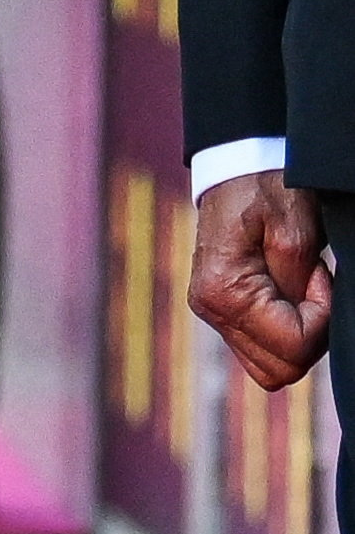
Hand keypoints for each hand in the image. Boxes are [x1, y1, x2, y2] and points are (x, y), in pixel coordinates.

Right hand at [190, 171, 332, 394]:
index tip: (318, 274)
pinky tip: (287, 289)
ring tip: (299, 284)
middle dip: (311, 333)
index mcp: (224, 292)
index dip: (321, 318)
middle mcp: (211, 309)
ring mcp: (214, 312)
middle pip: (281, 369)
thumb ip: (301, 287)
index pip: (293, 347)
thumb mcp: (295, 231)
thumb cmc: (266, 188)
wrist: (236, 164)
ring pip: (271, 366)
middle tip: (311, 282)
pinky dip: (284, 329)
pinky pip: (261, 346)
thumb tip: (308, 326)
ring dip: (298, 334)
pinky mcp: (222, 309)